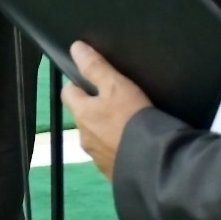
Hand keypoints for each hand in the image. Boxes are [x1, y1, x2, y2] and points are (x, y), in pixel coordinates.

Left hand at [61, 41, 152, 182]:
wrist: (152, 161)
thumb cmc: (132, 117)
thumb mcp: (116, 85)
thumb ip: (96, 66)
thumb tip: (75, 48)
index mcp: (82, 114)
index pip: (68, 93)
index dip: (77, 83)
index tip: (91, 79)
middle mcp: (84, 137)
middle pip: (83, 116)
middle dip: (93, 108)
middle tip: (114, 101)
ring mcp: (96, 157)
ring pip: (96, 137)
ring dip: (105, 130)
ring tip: (125, 124)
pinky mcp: (111, 172)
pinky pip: (109, 155)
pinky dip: (116, 148)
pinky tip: (131, 144)